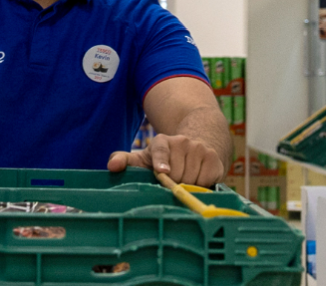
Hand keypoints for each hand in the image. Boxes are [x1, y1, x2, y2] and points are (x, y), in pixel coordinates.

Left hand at [107, 134, 224, 186]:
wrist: (196, 147)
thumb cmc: (164, 160)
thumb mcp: (143, 159)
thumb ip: (125, 161)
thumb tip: (112, 167)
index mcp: (160, 141)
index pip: (159, 151)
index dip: (161, 161)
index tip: (161, 171)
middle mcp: (181, 141)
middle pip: (176, 173)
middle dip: (172, 183)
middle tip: (171, 182)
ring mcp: (198, 148)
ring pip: (191, 179)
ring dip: (187, 185)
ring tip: (184, 179)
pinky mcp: (213, 158)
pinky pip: (206, 180)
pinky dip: (201, 185)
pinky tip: (197, 178)